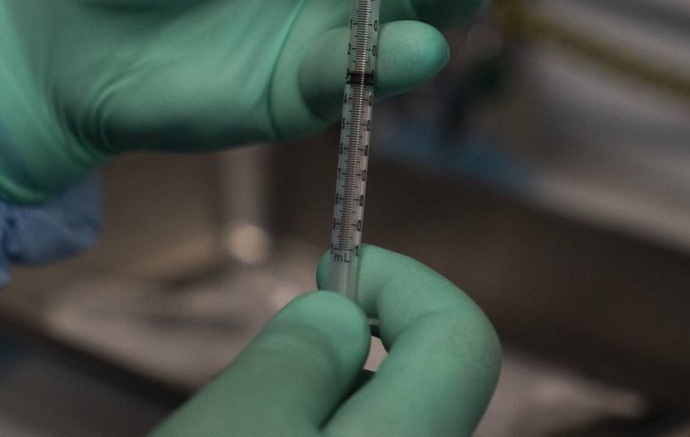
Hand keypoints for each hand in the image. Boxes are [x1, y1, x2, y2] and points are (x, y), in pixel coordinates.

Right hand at [152, 246, 500, 436]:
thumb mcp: (228, 426)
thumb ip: (297, 357)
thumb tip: (341, 312)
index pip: (461, 337)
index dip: (402, 281)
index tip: (329, 269)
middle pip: (425, 377)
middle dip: (354, 339)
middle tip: (276, 344)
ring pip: (383, 417)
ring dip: (325, 391)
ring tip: (244, 415)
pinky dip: (313, 427)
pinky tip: (259, 432)